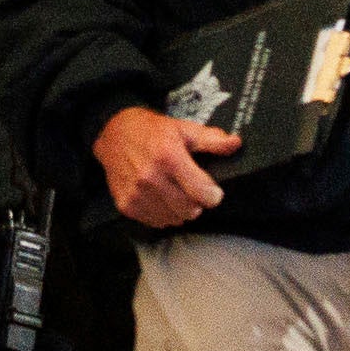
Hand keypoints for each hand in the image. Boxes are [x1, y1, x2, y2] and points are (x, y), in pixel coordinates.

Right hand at [94, 100, 247, 230]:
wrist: (114, 135)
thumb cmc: (151, 131)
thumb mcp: (183, 129)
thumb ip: (211, 139)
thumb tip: (236, 143)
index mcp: (168, 157)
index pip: (202, 193)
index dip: (213, 195)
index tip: (212, 192)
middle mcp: (150, 177)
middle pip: (190, 210)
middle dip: (196, 203)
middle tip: (191, 190)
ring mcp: (136, 193)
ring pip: (174, 219)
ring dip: (179, 210)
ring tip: (174, 192)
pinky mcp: (126, 204)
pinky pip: (156, 221)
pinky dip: (163, 214)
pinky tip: (160, 197)